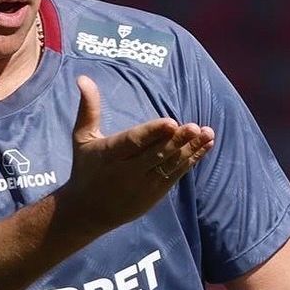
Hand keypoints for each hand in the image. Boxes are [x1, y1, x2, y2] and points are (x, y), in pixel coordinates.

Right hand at [60, 75, 213, 228]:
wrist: (87, 212)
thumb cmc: (85, 168)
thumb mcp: (82, 138)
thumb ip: (88, 109)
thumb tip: (84, 77)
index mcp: (109, 154)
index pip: (133, 142)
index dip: (152, 133)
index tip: (170, 122)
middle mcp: (127, 171)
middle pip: (156, 154)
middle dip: (176, 141)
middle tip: (194, 127)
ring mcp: (143, 185)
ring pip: (170, 165)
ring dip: (190, 149)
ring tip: (207, 134)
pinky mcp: (155, 194)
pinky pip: (176, 175)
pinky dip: (192, 160)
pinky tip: (206, 146)